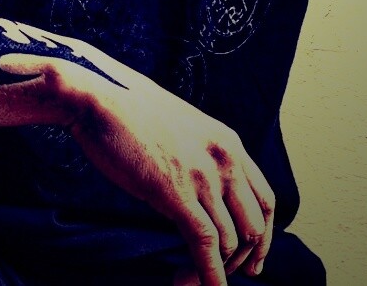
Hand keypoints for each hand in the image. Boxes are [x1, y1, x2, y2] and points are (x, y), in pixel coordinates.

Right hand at [63, 57, 274, 285]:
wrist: (100, 99)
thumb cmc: (131, 116)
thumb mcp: (183, 131)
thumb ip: (201, 159)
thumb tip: (202, 196)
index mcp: (229, 143)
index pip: (266, 200)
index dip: (264, 237)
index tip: (253, 260)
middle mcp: (225, 159)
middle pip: (255, 226)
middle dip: (243, 259)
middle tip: (227, 277)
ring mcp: (204, 176)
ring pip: (230, 241)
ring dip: (216, 271)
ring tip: (189, 279)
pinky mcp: (178, 193)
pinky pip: (205, 245)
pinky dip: (207, 275)